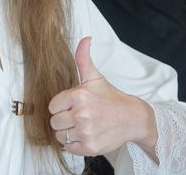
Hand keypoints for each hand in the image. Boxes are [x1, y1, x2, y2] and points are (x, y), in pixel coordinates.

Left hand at [48, 37, 156, 156]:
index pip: (52, 106)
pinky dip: (74, 144)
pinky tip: (85, 135)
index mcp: (79, 95)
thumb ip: (83, 58)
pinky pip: (68, 148)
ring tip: (82, 125)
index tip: (73, 105)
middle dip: (64, 119)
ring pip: (60, 135)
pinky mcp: (90, 147)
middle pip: (54, 122)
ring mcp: (86, 132)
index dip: (61, 106)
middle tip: (78, 116)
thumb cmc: (111, 98)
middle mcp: (81, 114)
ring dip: (68, 132)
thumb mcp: (95, 77)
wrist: (133, 118)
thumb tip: (85, 38)